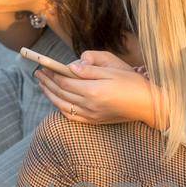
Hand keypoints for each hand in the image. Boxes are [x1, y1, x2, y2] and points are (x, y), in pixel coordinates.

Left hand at [36, 52, 166, 127]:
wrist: (147, 104)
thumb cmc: (132, 82)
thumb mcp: (113, 69)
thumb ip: (90, 68)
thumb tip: (71, 66)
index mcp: (94, 90)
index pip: (65, 81)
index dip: (53, 73)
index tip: (44, 66)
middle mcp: (89, 105)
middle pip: (61, 93)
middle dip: (48, 82)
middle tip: (38, 73)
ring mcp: (91, 115)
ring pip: (63, 105)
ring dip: (51, 94)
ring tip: (43, 85)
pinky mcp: (94, 120)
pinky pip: (71, 116)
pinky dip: (60, 108)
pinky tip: (56, 101)